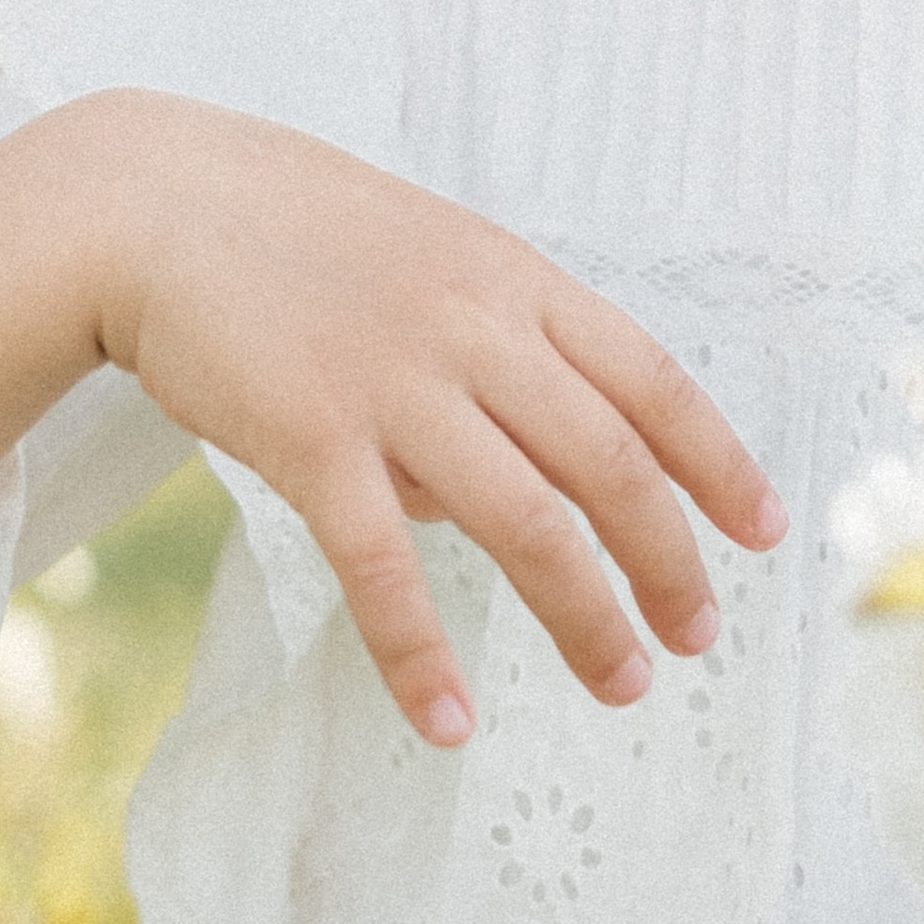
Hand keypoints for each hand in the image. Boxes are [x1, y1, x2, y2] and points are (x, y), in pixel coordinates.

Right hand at [84, 90, 784, 743]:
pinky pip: (383, 567)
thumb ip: (488, 356)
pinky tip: (451, 722)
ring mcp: (396, 383)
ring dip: (584, 616)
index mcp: (513, 280)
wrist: (156, 201)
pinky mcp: (311, 438)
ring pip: (525, 521)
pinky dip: (422, 654)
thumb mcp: (427, 259)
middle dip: (668, 559)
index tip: (766, 528)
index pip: (650, 377)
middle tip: (700, 636)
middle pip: (608, 462)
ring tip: (622, 684)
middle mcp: (475, 328)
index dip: (718, 459)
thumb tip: (503, 498)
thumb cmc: (297, 237)